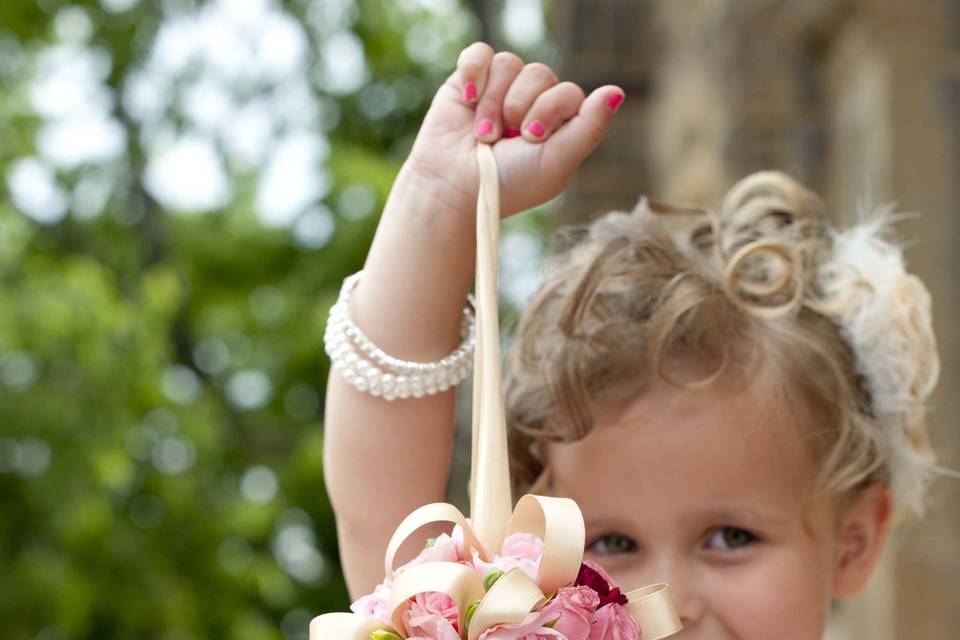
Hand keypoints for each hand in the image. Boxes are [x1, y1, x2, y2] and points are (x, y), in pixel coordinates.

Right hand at [402, 41, 624, 217]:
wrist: (454, 189)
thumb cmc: (509, 184)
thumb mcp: (556, 162)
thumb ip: (589, 128)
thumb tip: (617, 91)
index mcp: (559, 122)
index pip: (568, 92)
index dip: (549, 111)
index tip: (530, 140)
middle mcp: (533, 101)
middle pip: (541, 74)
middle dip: (519, 108)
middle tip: (505, 139)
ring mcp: (501, 89)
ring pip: (510, 64)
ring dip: (493, 103)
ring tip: (482, 135)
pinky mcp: (469, 81)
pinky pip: (480, 54)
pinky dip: (473, 74)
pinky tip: (467, 101)